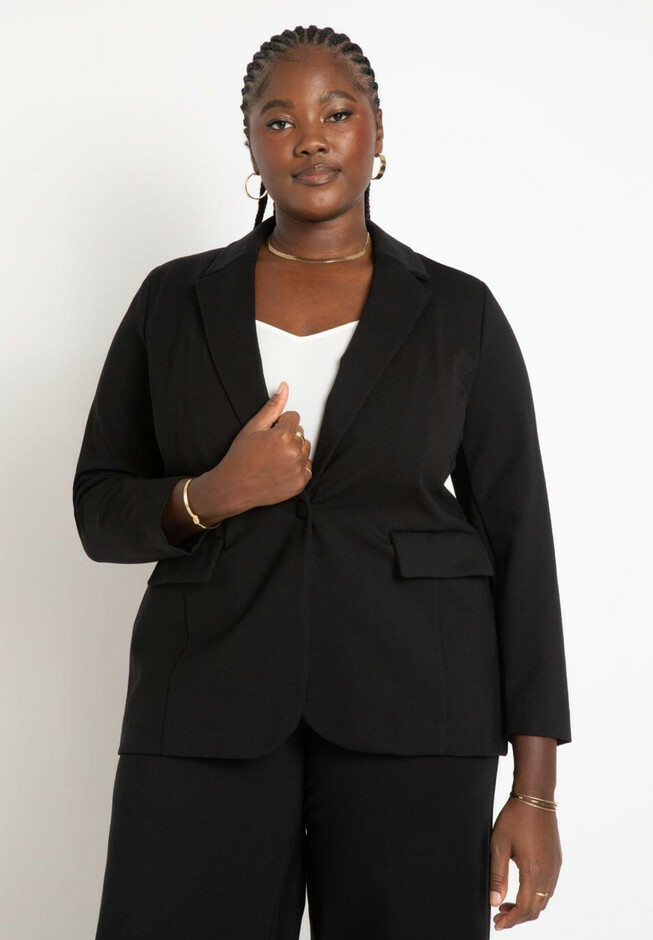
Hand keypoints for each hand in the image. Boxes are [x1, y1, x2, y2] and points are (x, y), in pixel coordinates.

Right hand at [209, 381, 312, 516]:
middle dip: (288, 436)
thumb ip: (272, 407)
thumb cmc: (240, 457)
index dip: (280, 424)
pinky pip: (307, 467)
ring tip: (275, 458)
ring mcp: (298, 469)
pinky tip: (281, 469)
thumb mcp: (253, 427)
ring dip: (294, 450)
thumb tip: (285, 388)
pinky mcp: (300, 482)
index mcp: (283, 435)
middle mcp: (294, 452)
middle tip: (269, 448)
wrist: (234, 487)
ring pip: (305, 449)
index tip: (269, 434)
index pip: (294, 417)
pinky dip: (297, 467)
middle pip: (300, 433)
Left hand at [489, 797, 561, 929]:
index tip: (498, 924)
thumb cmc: (515, 818)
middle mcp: (549, 872)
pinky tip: (522, 890)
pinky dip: (536, 896)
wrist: (535, 797)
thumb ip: (497, 876)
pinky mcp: (557, 860)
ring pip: (544, 900)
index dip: (511, 920)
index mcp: (534, 871)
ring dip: (527, 907)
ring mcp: (555, 867)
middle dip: (518, 917)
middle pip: (536, 909)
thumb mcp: (499, 845)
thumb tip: (494, 901)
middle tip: (499, 916)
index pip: (525, 908)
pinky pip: (549, 888)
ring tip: (507, 904)